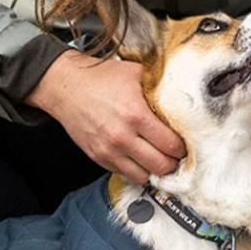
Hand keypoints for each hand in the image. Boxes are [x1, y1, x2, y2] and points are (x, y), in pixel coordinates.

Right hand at [25, 50, 185, 183]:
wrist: (66, 87)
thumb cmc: (101, 79)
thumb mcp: (135, 73)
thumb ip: (160, 85)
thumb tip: (184, 96)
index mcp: (136, 114)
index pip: (171, 145)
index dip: (183, 146)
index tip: (184, 143)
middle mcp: (122, 136)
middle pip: (161, 166)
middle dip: (173, 162)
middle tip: (175, 154)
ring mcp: (109, 150)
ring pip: (144, 176)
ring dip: (155, 170)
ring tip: (159, 158)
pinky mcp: (99, 158)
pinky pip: (126, 174)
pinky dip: (137, 170)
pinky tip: (140, 158)